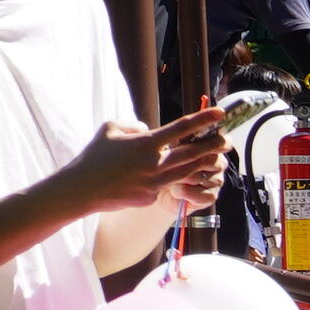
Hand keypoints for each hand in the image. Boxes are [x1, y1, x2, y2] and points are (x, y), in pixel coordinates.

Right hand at [62, 108, 226, 219]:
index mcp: (146, 143)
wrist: (83, 190)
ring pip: (188, 172)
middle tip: (227, 140)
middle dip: (213, 146)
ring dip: (202, 164)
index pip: (182, 128)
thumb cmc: (94, 156)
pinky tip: (167, 176)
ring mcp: (156, 183)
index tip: (220, 113)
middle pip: (194, 153)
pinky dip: (170, 178)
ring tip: (214, 157)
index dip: (204, 119)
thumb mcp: (110, 129)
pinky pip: (166, 184)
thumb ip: (134, 125)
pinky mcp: (153, 197)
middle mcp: (156, 163)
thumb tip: (148, 129)